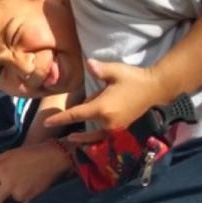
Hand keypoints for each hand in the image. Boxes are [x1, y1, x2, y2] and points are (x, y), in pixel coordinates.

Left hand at [0, 142, 70, 202]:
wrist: (52, 158)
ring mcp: (20, 193)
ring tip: (13, 191)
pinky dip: (21, 201)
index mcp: (1, 170)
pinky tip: (27, 189)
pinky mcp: (30, 200)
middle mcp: (8, 183)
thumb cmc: (29, 154)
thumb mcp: (7, 154)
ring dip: (7, 201)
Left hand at [44, 59, 169, 142]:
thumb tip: (89, 64)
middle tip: (53, 128)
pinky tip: (86, 139)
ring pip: (94, 135)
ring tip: (70, 138)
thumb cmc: (134, 78)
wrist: (154, 88)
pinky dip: (94, 138)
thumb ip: (100, 70)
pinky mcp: (121, 128)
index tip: (47, 123)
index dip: (61, 119)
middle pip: (84, 127)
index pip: (76, 115)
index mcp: (103, 108)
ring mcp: (116, 127)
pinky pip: (103, 137)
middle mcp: (108, 122)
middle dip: (70, 128)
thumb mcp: (115, 71)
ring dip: (82, 137)